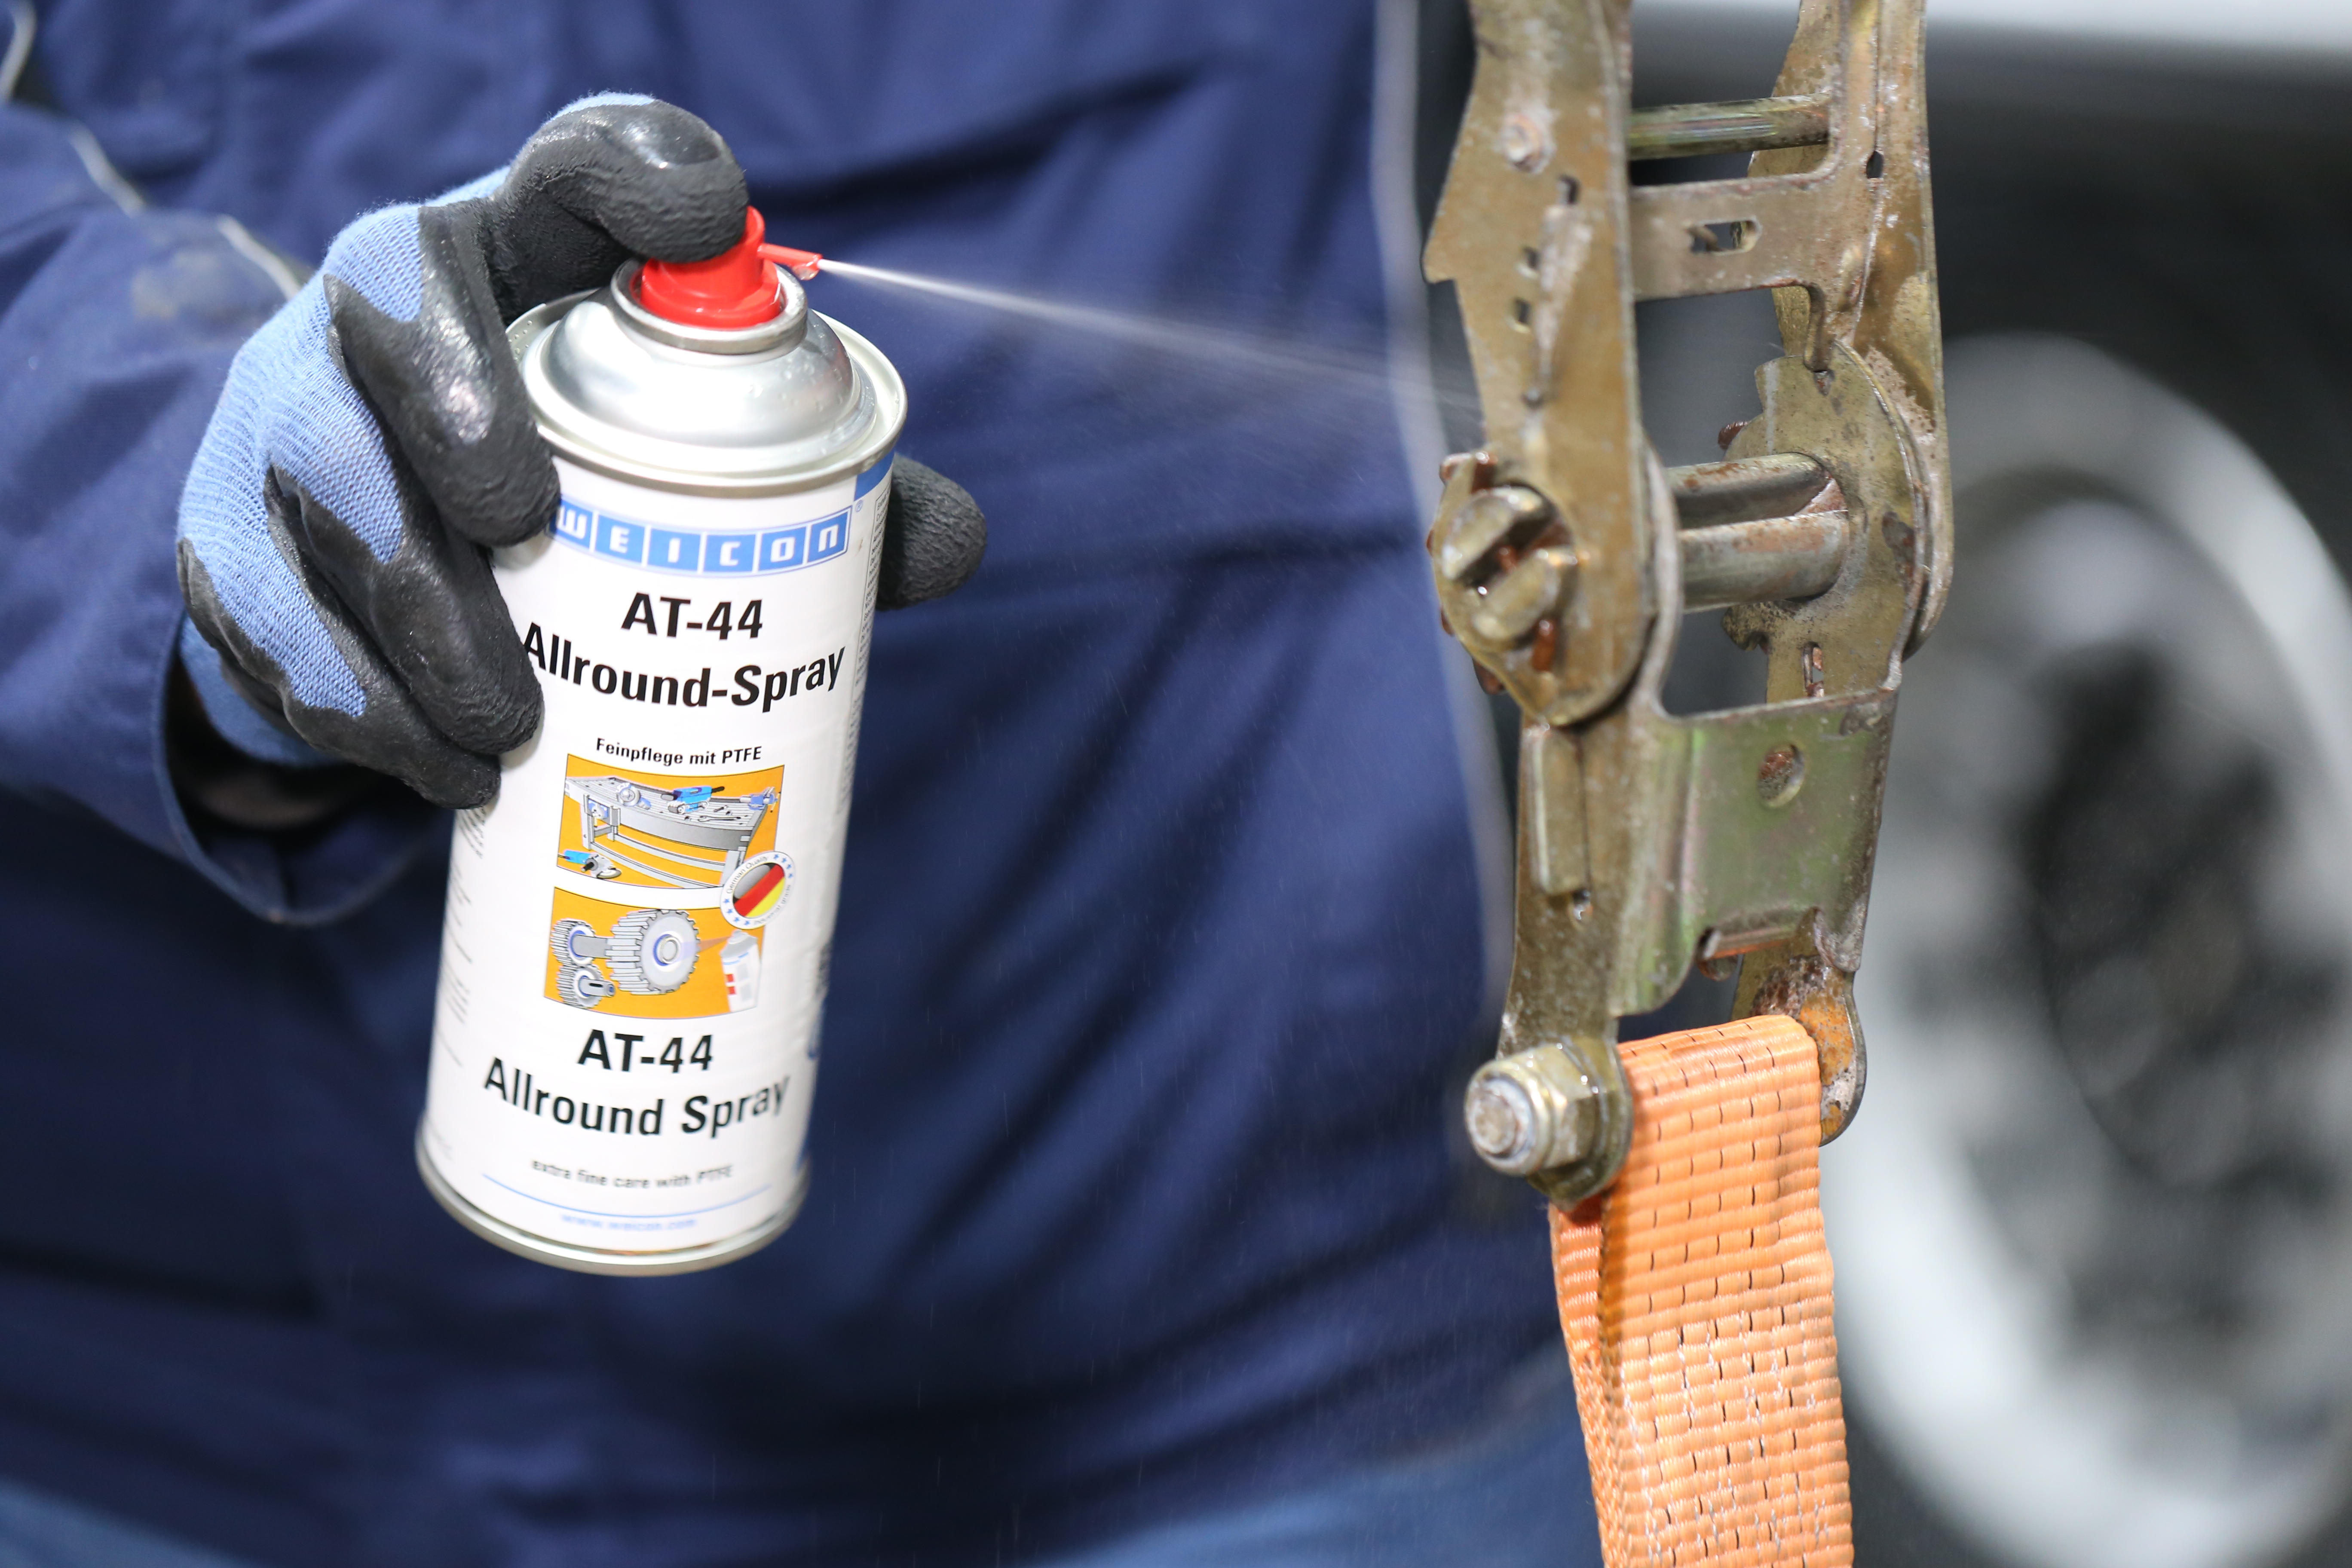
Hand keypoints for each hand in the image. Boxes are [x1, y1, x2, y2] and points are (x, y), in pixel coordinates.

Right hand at [177, 97, 984, 810]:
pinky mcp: (224, 545)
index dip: (632, 171)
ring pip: (320, 490)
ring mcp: (280, 420)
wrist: (368, 545)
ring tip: (506, 731)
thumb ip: (813, 488)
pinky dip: (358, 708)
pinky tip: (441, 772)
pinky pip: (269, 622)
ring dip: (412, 616)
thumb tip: (949, 542)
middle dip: (455, 423)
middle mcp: (375, 307)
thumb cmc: (569, 481)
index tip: (705, 214)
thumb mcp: (677, 453)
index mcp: (515, 256)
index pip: (571, 168)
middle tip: (527, 531)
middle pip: (392, 316)